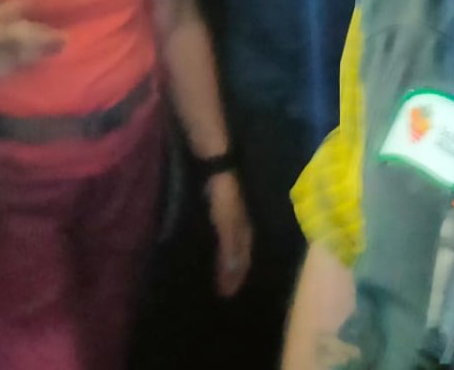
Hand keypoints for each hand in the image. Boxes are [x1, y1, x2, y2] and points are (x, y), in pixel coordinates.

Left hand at [0, 1, 63, 96]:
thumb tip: (6, 36)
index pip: (20, 7)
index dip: (38, 3)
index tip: (59, 1)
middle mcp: (4, 28)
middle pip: (30, 25)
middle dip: (48, 27)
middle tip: (69, 34)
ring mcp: (7, 47)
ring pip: (32, 40)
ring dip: (48, 41)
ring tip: (69, 43)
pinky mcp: (8, 64)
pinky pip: (29, 57)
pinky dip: (42, 55)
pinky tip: (55, 56)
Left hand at [206, 171, 251, 297]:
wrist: (215, 159)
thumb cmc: (221, 190)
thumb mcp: (226, 219)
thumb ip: (230, 245)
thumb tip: (233, 275)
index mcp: (244, 228)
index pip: (243, 259)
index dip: (235, 277)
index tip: (227, 295)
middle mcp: (240, 223)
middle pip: (239, 252)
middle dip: (233, 271)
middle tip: (223, 288)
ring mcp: (229, 214)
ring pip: (230, 242)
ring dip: (226, 259)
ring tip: (216, 272)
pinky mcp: (217, 206)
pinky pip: (220, 232)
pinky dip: (218, 245)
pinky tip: (209, 246)